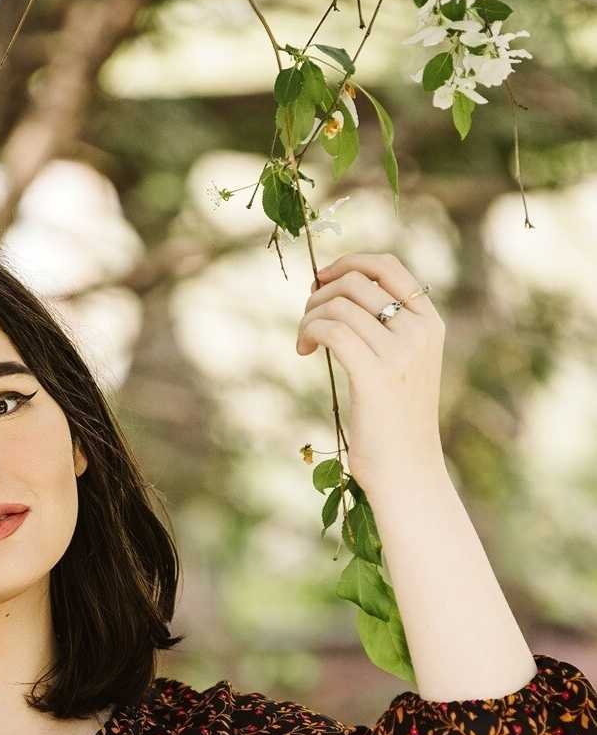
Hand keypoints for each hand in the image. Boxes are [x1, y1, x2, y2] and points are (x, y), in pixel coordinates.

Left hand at [297, 251, 446, 494]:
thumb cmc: (395, 424)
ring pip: (338, 305)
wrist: (407, 472)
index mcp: (430, 323)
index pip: (388, 266)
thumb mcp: (401, 367)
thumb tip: (336, 292)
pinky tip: (304, 350)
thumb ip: (384, 330)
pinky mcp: (374, 375)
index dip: (349, 262)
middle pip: (356, 282)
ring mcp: (400, 353)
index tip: (322, 279)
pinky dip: (309, 332)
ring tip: (304, 341)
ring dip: (309, 316)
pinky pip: (331, 330)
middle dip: (320, 293)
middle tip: (307, 319)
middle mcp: (419, 332)